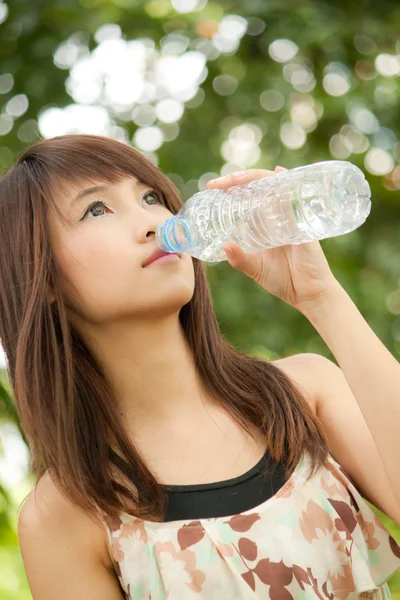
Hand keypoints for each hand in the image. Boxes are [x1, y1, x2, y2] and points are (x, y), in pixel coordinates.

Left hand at [206, 166, 339, 312]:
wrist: (309, 294)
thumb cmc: (284, 281)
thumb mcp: (255, 269)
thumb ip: (239, 259)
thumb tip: (224, 245)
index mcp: (264, 224)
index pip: (248, 198)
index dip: (232, 188)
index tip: (212, 187)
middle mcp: (277, 216)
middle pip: (259, 187)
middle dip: (238, 179)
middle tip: (219, 183)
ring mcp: (291, 217)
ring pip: (275, 187)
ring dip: (256, 178)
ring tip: (236, 179)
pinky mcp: (303, 224)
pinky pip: (294, 201)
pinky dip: (287, 186)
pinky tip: (279, 174)